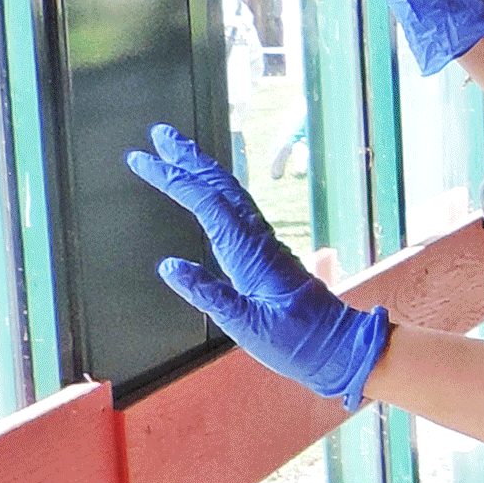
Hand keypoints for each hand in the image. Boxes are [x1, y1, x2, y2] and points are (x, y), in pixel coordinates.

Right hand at [127, 125, 390, 405]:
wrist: (342, 348)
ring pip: (233, 196)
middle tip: (160, 134)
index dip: (173, 178)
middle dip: (189, 160)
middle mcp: (259, 241)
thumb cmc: (298, 342)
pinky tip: (211, 194)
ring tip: (178, 153)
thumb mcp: (247, 326)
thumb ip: (209, 295)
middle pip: (222, 188)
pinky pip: (240, 211)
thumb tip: (169, 267)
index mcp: (250, 253)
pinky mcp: (271, 255)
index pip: (207, 203)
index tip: (141, 159)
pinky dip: (219, 192)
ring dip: (205, 171)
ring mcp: (267, 246)